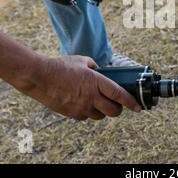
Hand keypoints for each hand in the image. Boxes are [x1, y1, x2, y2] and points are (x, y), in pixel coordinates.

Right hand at [23, 55, 140, 119]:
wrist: (39, 77)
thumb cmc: (60, 66)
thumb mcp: (81, 61)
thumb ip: (94, 66)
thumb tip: (100, 70)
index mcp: (96, 82)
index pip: (119, 95)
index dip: (131, 102)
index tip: (138, 107)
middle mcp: (91, 97)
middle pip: (113, 111)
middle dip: (118, 109)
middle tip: (118, 104)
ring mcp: (81, 107)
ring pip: (100, 116)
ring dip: (103, 111)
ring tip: (99, 102)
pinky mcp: (72, 114)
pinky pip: (86, 116)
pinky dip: (88, 112)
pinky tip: (84, 103)